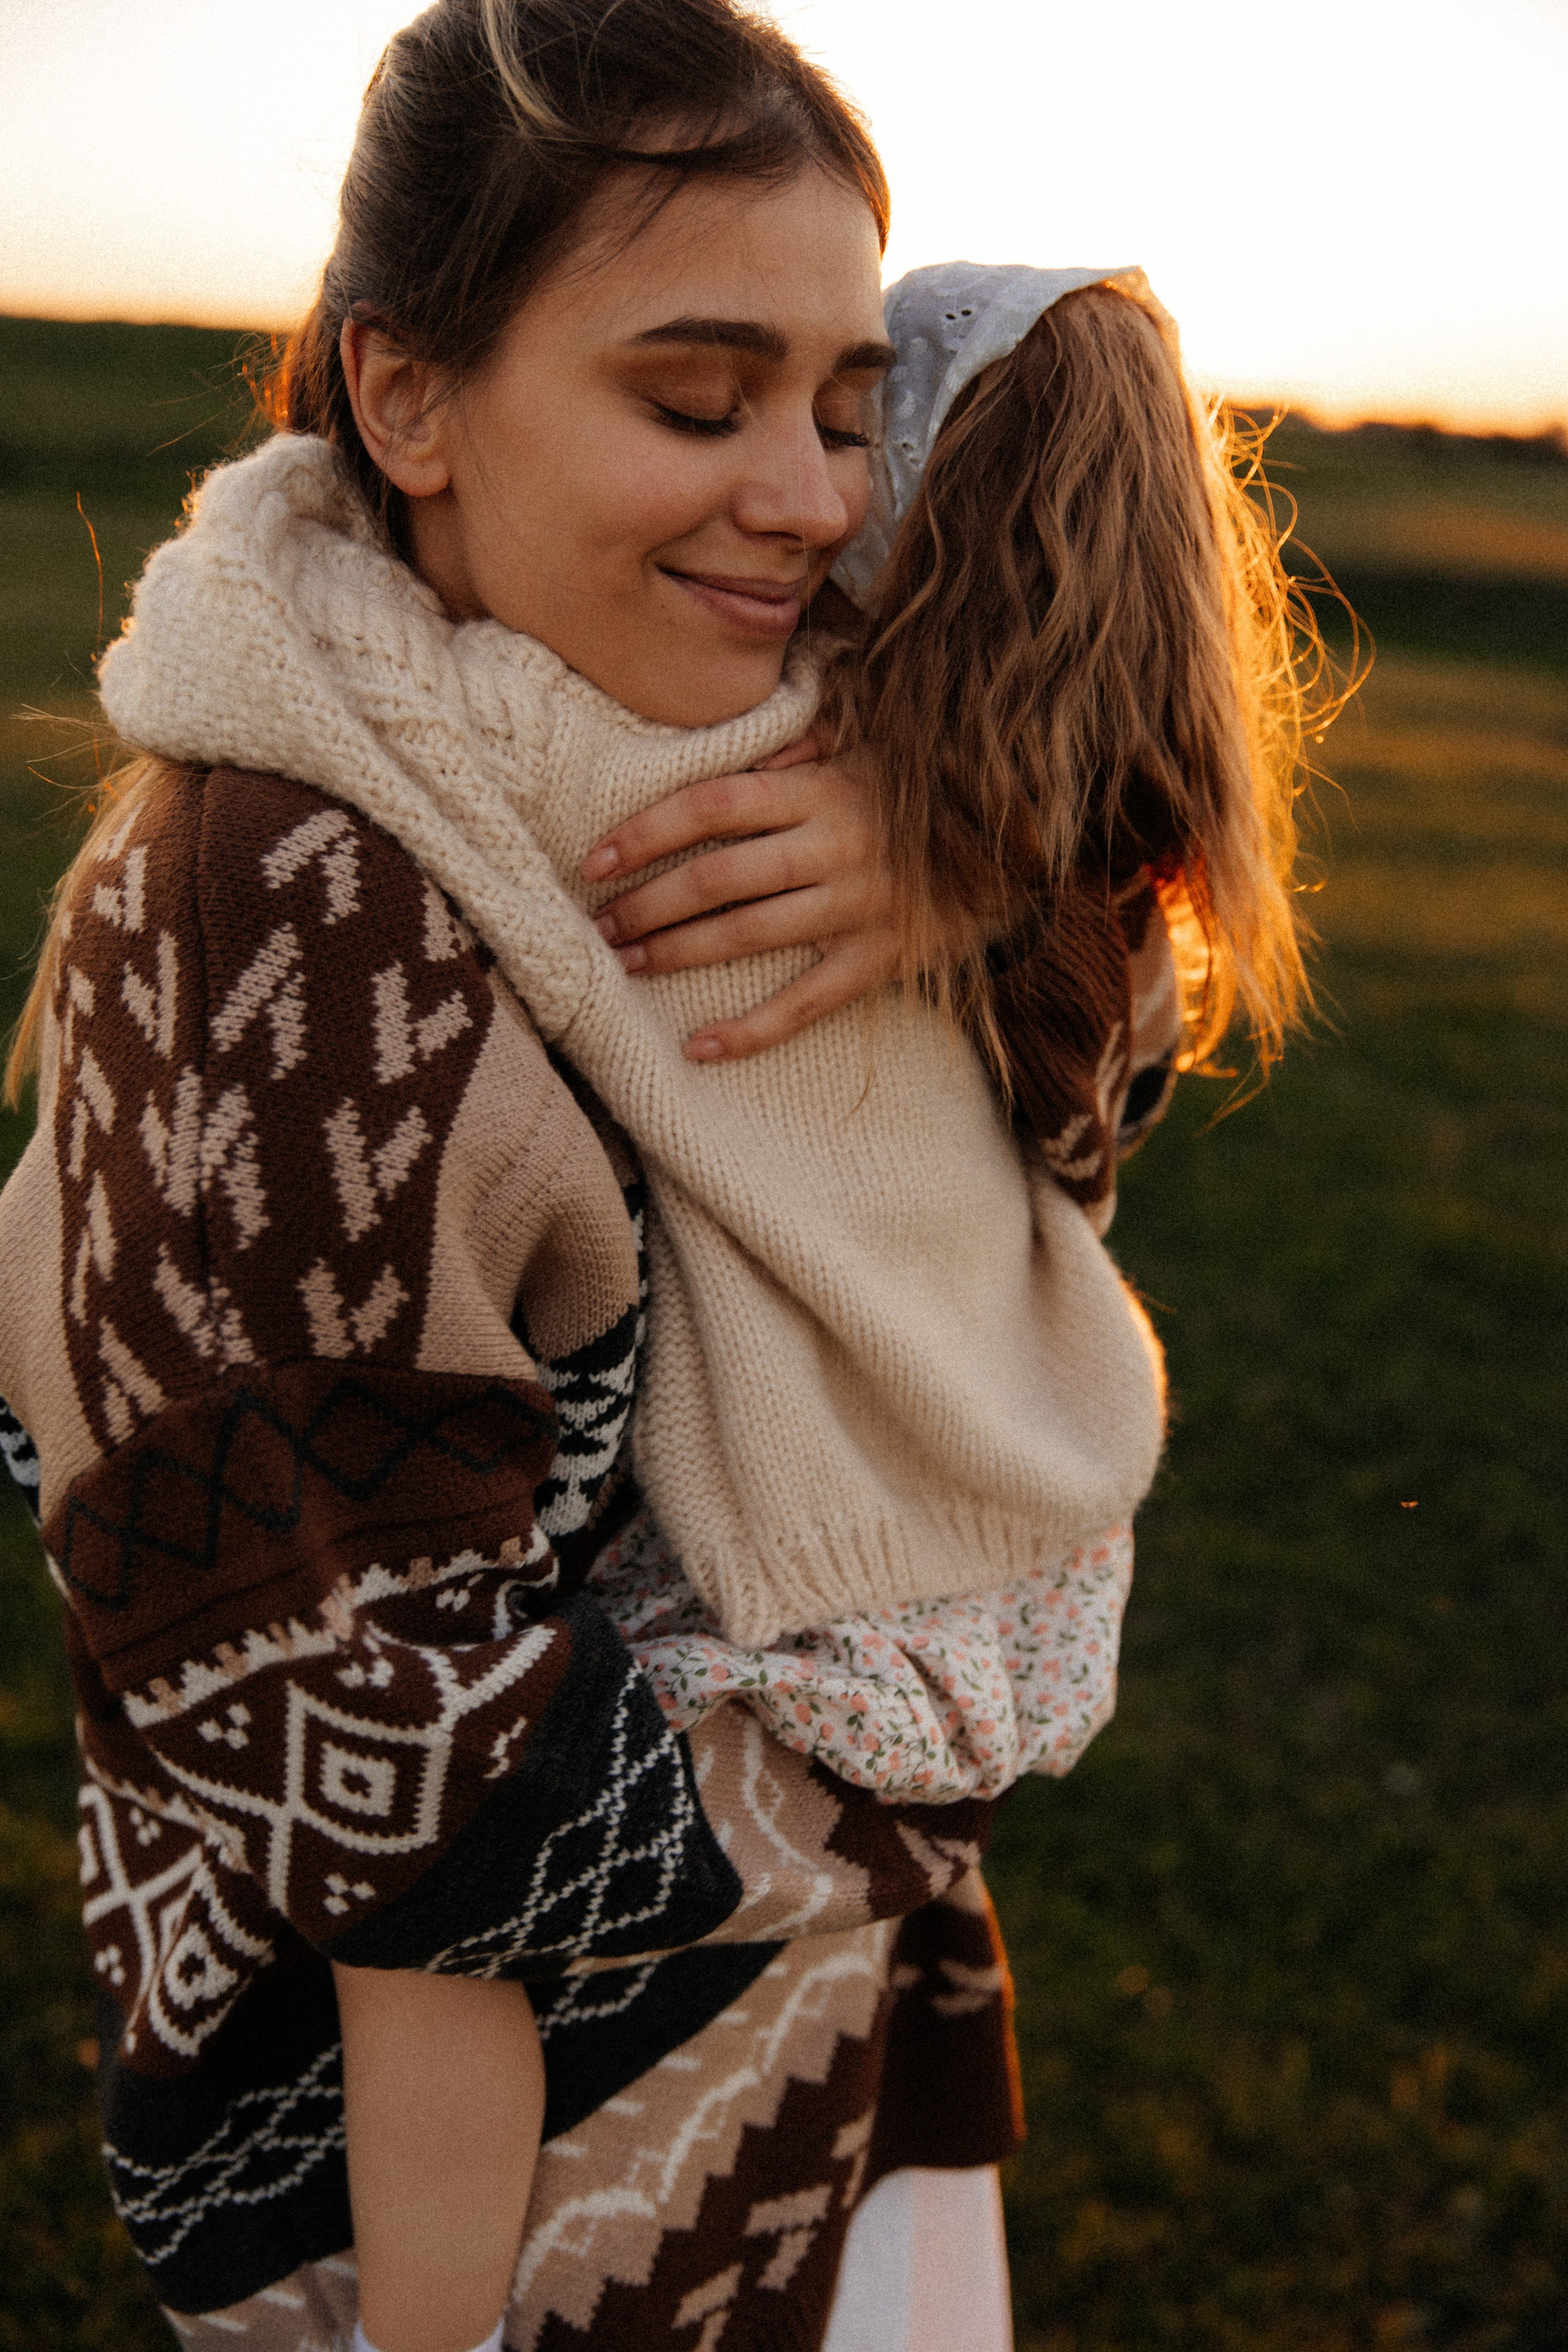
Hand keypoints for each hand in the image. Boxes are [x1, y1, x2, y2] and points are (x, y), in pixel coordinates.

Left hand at [579, 735, 901, 1060]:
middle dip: (646, 903)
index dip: (646, 831)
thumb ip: (803, 741)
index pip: (714, 804)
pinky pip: (805, 1003)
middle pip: (717, 877)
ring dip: (676, 953)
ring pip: (747, 935)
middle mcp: (833, 847)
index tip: (594, 860)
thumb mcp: (868, 744)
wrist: (1011, 849)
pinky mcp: (879, 961)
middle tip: (596, 925)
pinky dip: (751, 1030)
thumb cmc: (919, 793)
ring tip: (626, 965)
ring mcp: (856, 908)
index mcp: (822, 789)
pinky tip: (699, 1047)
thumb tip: (745, 749)